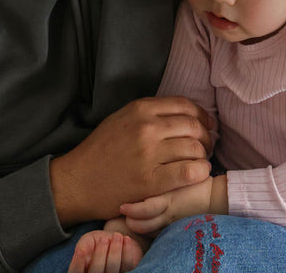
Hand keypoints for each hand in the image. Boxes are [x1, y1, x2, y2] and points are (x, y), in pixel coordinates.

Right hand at [50, 97, 211, 226]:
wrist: (78, 180)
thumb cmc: (101, 149)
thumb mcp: (122, 118)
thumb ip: (150, 113)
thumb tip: (183, 114)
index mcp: (141, 108)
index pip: (185, 105)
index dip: (202, 115)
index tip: (207, 125)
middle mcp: (147, 127)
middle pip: (193, 126)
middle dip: (206, 136)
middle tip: (207, 146)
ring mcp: (149, 154)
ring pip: (194, 148)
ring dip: (203, 156)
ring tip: (201, 161)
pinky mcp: (151, 181)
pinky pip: (188, 172)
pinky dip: (199, 172)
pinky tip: (199, 174)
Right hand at [68, 228, 145, 272]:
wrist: (116, 237)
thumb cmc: (98, 241)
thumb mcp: (88, 240)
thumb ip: (83, 245)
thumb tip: (82, 251)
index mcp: (84, 270)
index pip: (76, 272)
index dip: (77, 264)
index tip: (81, 250)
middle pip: (96, 272)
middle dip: (100, 254)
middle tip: (103, 239)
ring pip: (113, 270)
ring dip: (115, 251)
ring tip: (117, 235)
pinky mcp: (127, 271)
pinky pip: (127, 264)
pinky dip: (127, 250)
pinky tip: (126, 239)